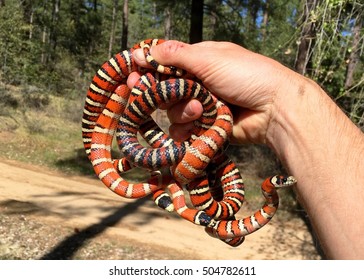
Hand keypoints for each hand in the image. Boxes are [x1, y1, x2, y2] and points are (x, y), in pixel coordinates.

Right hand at [129, 40, 302, 144]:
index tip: (132, 78)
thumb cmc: (246, 75)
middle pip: (165, 89)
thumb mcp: (209, 58)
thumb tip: (142, 51)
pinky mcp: (206, 126)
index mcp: (199, 60)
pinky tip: (196, 125)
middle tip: (145, 94)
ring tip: (201, 109)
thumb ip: (175, 55)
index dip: (148, 71)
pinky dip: (186, 129)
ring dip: (182, 111)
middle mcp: (199, 82)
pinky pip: (184, 129)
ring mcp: (202, 105)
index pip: (165, 64)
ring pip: (173, 111)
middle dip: (161, 93)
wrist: (275, 108)